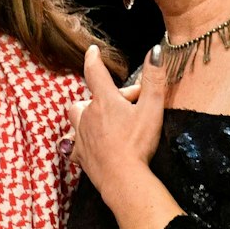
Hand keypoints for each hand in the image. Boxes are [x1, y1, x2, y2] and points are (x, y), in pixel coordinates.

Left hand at [66, 45, 165, 191]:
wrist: (121, 177)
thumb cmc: (137, 143)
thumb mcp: (152, 108)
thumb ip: (154, 80)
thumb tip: (156, 51)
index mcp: (104, 101)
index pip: (95, 72)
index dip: (93, 59)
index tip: (92, 51)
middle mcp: (87, 115)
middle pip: (90, 98)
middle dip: (108, 98)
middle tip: (130, 107)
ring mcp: (80, 135)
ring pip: (76, 116)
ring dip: (87, 114)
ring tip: (105, 121)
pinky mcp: (79, 153)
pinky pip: (73, 141)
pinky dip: (80, 139)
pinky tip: (91, 144)